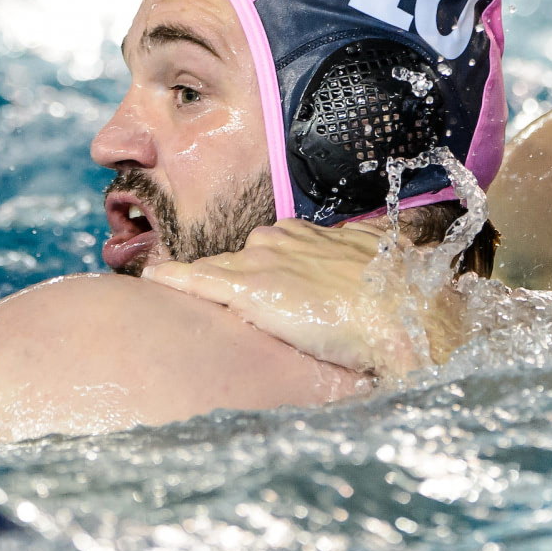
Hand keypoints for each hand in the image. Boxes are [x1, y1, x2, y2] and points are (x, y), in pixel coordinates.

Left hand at [143, 220, 438, 376]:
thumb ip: (359, 272)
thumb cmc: (397, 297)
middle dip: (232, 281)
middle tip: (227, 306)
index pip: (268, 252)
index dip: (261, 272)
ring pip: (214, 271)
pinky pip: (196, 281)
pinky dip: (172, 280)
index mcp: (307, 237)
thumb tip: (373, 285)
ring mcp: (259, 264)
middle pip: (239, 260)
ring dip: (198, 284)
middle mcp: (278, 241)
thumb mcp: (378, 271)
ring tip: (169, 294)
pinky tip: (152, 280)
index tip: (260, 288)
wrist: (399, 313)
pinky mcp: (247, 290)